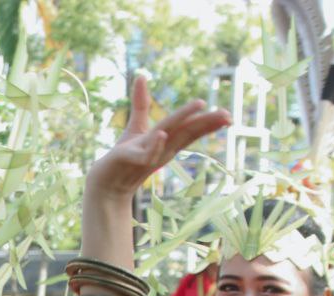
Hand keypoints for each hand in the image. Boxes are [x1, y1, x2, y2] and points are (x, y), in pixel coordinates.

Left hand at [86, 75, 230, 198]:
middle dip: (206, 123)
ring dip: (185, 124)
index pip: (190, 130)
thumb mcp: (136, 126)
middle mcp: (162, 148)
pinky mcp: (131, 161)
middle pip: (186, 133)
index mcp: (166, 141)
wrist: (106, 182)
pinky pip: (146, 155)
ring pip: (170, 139)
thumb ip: (142, 103)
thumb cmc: (124, 155)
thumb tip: (141, 75)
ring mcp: (149, 155)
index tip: (227, 115)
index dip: (208, 123)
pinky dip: (154, 146)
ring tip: (199, 105)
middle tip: (228, 116)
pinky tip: (160, 134)